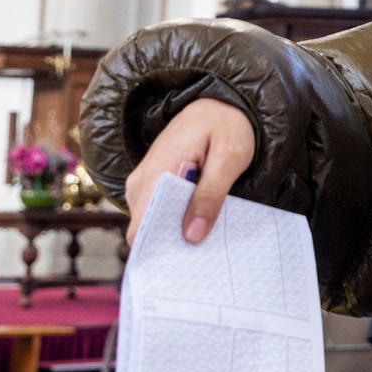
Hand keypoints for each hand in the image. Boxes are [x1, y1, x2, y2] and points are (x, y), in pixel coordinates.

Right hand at [126, 97, 255, 246]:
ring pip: (150, 223)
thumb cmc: (227, 126)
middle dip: (168, 246)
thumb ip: (211, 195)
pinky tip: (197, 228)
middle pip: (145, 229)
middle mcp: (142, 180)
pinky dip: (174, 222)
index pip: (141, 226)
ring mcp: (145, 182)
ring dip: (173, 234)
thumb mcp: (229, 158)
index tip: (181, 268)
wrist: (219, 103)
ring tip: (202, 246)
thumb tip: (191, 236)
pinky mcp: (153, 183)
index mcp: (157, 172)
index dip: (157, 251)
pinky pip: (157, 212)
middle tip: (199, 261)